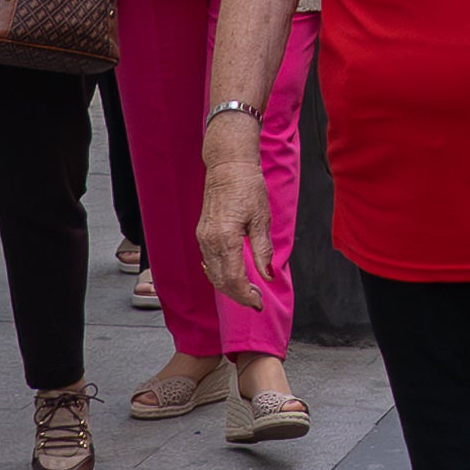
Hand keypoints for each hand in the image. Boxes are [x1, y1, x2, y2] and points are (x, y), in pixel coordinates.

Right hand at [196, 150, 278, 317]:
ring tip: (248, 290)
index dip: (246, 295)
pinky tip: (233, 275)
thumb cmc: (247, 187)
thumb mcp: (261, 219)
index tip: (258, 303)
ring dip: (229, 287)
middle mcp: (209, 241)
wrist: (228, 166)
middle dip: (238, 295)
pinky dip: (220, 274)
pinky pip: (209, 262)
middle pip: (220, 281)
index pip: (233, 279)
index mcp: (225, 238)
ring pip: (213, 274)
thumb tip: (267, 275)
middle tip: (256, 300)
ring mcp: (203, 238)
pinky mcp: (202, 234)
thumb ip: (262, 250)